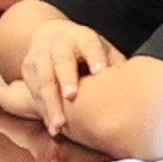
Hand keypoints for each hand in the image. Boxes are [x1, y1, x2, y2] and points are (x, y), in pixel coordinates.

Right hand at [0, 2, 112, 120]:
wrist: (50, 35)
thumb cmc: (85, 50)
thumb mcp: (102, 49)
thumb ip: (115, 65)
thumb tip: (134, 85)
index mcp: (82, 37)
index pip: (89, 44)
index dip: (94, 57)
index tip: (100, 71)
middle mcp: (59, 43)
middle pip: (62, 61)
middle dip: (66, 78)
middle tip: (71, 96)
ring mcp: (40, 55)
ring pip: (44, 79)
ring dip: (50, 103)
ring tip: (59, 126)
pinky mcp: (28, 68)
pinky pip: (33, 91)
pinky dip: (42, 110)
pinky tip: (52, 126)